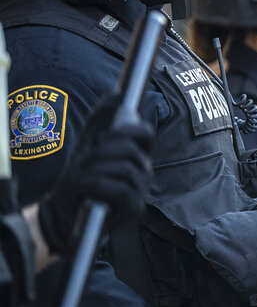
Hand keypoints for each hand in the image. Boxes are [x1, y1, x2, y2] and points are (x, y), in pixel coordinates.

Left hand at [37, 96, 153, 253]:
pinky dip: (97, 185)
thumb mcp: (87, 145)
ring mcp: (140, 190)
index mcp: (135, 154)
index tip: (103, 135)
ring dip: (96, 169)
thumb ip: (100, 119)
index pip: (145, 133)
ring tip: (83, 176)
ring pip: (125, 168)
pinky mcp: (133, 209)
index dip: (127, 128)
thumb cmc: (79, 179)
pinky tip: (85, 188)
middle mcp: (142, 170)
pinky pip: (121, 189)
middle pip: (130, 149)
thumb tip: (115, 93)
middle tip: (85, 159)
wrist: (61, 213)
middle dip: (101, 151)